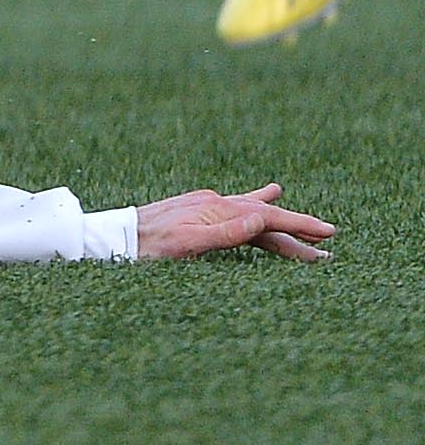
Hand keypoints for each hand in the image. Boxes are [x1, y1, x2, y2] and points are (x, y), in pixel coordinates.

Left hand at [133, 183, 334, 263]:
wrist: (116, 238)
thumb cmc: (150, 247)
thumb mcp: (189, 245)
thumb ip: (226, 232)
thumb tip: (262, 218)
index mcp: (217, 210)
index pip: (268, 218)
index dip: (300, 227)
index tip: (328, 234)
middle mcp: (215, 204)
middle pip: (265, 217)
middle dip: (297, 229)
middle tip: (329, 242)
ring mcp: (206, 206)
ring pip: (253, 214)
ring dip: (278, 221)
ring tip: (303, 220)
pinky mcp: (197, 212)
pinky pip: (235, 210)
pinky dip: (254, 206)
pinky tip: (265, 197)